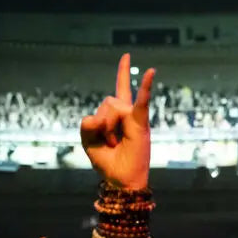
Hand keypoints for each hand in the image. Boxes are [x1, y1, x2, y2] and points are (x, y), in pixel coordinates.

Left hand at [80, 54, 154, 190]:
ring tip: (115, 142)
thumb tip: (98, 117)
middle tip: (109, 142)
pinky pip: (141, 101)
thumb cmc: (108, 163)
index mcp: (115, 116)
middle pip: (106, 102)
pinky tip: (151, 71)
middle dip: (101, 123)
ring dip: (108, 126)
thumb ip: (86, 126)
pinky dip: (146, 86)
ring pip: (112, 106)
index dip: (122, 73)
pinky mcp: (140, 123)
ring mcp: (134, 117)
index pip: (118, 90)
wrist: (122, 181)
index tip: (126, 56)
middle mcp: (127, 113)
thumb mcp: (88, 143)